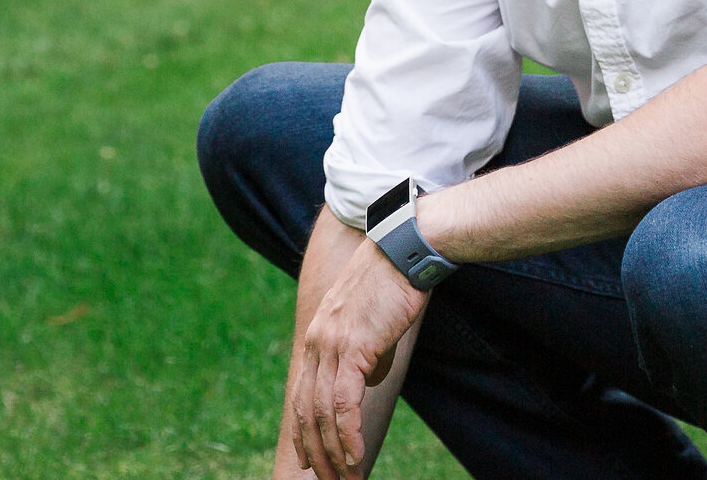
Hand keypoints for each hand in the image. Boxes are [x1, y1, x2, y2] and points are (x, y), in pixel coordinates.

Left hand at [286, 238, 428, 479]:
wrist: (404, 250)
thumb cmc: (395, 283)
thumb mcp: (371, 323)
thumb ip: (365, 353)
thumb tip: (369, 379)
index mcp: (318, 337)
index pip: (302, 395)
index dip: (305, 432)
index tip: (310, 460)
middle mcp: (317, 343)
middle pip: (307, 411)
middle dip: (317, 453)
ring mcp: (332, 345)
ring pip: (322, 414)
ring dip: (333, 453)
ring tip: (346, 479)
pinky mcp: (353, 347)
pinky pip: (343, 404)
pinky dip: (347, 435)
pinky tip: (354, 457)